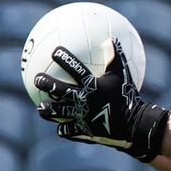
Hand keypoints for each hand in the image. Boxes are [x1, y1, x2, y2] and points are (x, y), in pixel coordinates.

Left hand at [34, 39, 169, 162]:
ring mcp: (81, 116)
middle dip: (45, 83)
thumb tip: (111, 39)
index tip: (54, 52)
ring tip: (40, 108)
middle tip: (37, 79)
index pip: (75, 68)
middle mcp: (83, 99)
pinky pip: (69, 130)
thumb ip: (115, 58)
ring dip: (48, 110)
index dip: (64, 58)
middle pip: (58, 90)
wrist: (133, 125)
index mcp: (92, 85)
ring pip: (59, 112)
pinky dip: (64, 129)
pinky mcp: (83, 130)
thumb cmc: (128, 97)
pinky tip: (60, 129)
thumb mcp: (123, 76)